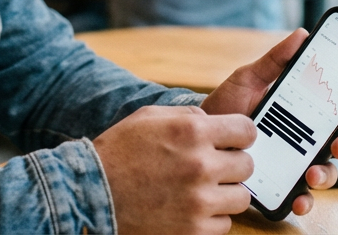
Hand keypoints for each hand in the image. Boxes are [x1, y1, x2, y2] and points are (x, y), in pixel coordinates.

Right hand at [94, 105, 255, 234]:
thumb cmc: (118, 153)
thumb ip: (187, 115)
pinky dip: (210, 219)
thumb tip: (215, 121)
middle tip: (210, 168)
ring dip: (224, 194)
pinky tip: (189, 210)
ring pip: (240, 198)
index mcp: (192, 132)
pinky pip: (224, 225)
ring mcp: (199, 201)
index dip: (239, 136)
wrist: (90, 195)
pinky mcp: (195, 231)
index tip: (231, 142)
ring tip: (199, 191)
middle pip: (247, 165)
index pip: (246, 131)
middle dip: (231, 165)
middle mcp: (200, 165)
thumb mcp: (148, 118)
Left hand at [200, 29, 337, 216]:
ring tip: (312, 173)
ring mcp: (293, 162)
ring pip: (325, 172)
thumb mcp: (249, 78)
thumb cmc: (227, 104)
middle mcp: (303, 139)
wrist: (198, 134)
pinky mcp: (279, 184)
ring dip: (326, 174)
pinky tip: (299, 199)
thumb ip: (275, 61)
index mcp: (302, 112)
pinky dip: (304, 200)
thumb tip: (301, 35)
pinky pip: (300, 196)